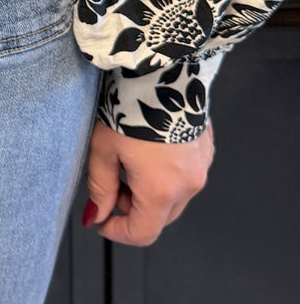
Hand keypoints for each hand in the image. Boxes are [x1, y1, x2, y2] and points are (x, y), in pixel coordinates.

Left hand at [83, 116, 213, 245]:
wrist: (161, 70)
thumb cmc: (129, 106)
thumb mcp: (103, 149)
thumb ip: (100, 188)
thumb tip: (96, 215)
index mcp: (162, 190)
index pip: (142, 233)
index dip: (116, 232)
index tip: (101, 219)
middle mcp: (189, 185)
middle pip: (159, 218)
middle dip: (132, 209)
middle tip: (112, 183)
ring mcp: (202, 168)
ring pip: (175, 198)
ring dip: (150, 192)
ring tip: (129, 161)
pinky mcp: (207, 150)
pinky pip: (186, 176)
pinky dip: (167, 175)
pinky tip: (149, 149)